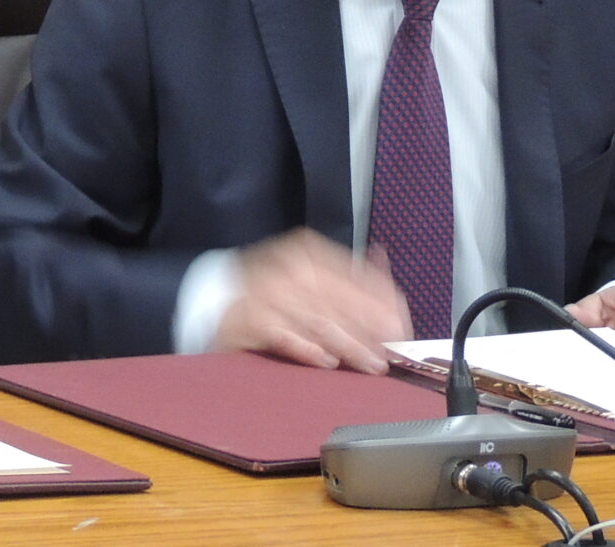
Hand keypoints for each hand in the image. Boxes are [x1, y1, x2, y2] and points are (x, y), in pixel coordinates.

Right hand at [209, 229, 411, 374]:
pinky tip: (327, 363)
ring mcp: (266, 292)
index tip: (401, 326)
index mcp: (306, 250)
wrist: (213, 299)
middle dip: (371, 330)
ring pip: (318, 321)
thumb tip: (385, 269)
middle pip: (340, 301)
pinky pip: (284, 336)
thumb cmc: (270, 290)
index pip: (355, 275)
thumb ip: (346, 276)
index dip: (382, 303)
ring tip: (370, 364)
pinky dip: (307, 349)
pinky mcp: (248, 320)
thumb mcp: (307, 271)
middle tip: (392, 352)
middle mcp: (287, 266)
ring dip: (349, 346)